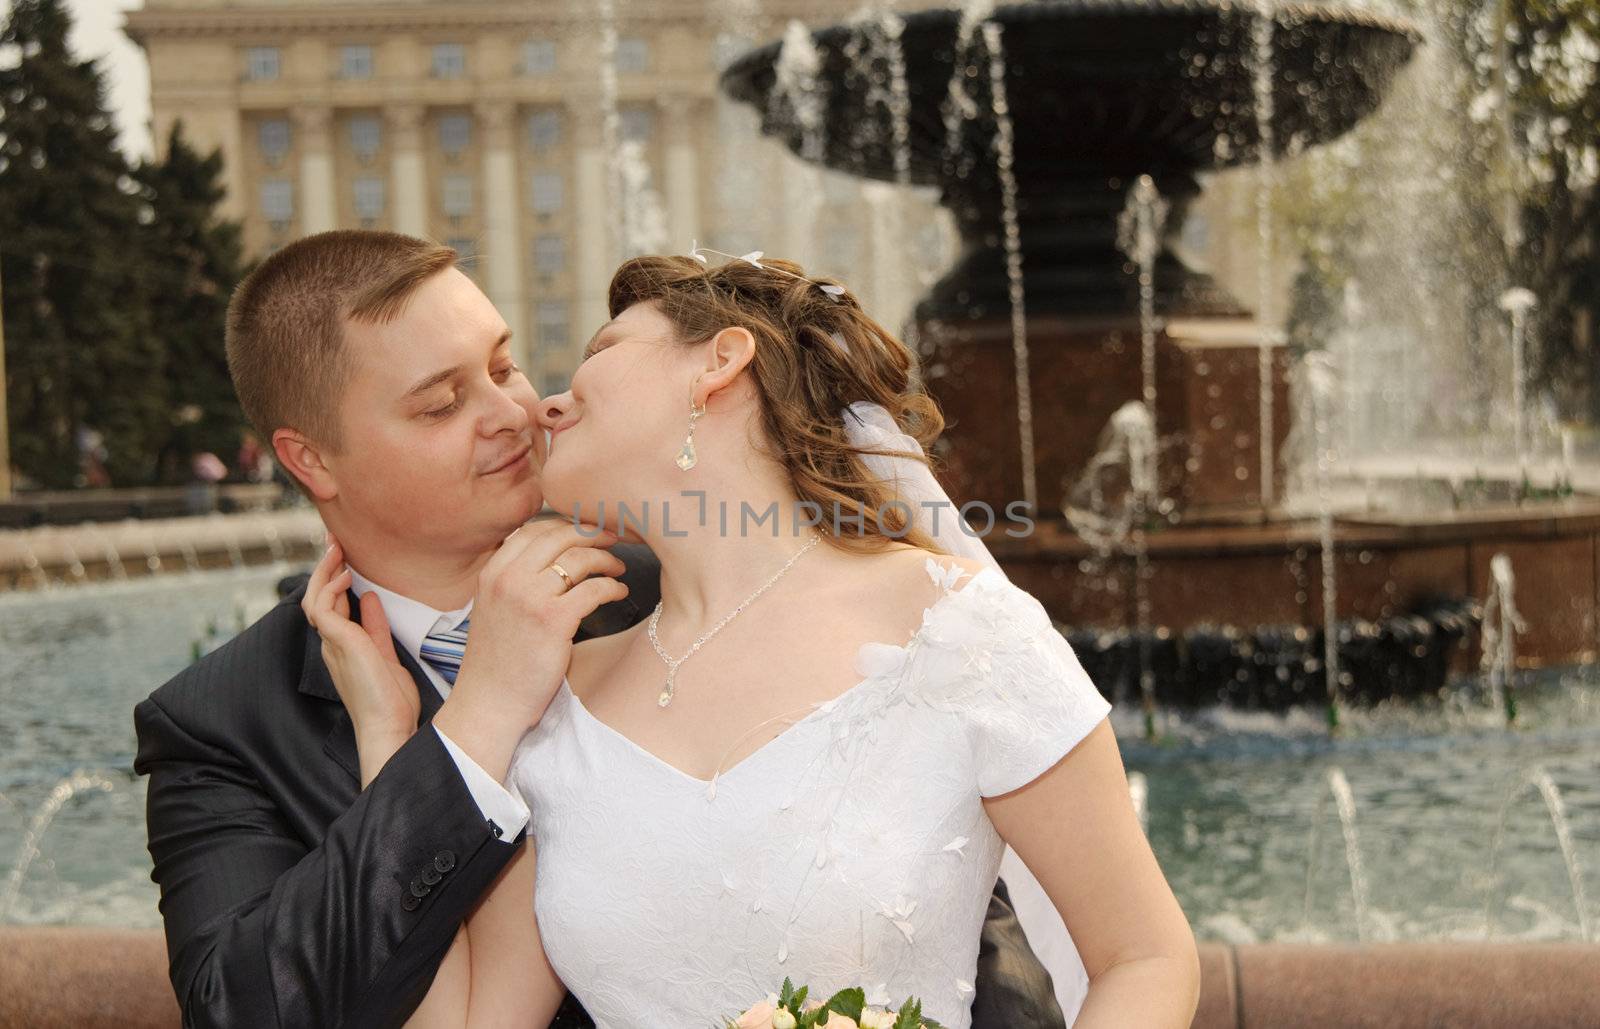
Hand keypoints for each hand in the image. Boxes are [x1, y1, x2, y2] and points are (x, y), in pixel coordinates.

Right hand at [302, 536, 420, 748]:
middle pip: (317, 598)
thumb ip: (375, 627)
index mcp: (343, 646)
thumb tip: (369, 599)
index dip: (334, 580)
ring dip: (324, 571)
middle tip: (335, 542)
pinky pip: (322, 608)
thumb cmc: (391, 701)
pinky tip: (347, 574)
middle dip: (325, 568)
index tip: (345, 556)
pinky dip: (331, 588)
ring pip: (314, 599)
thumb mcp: (386, 654)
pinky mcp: (339, 644)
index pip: (331, 606)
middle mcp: (332, 644)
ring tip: (337, 548)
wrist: (389, 728)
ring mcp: (332, 644)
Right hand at [454, 519, 627, 725]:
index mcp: (493, 572)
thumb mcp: (494, 607)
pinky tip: (619, 593)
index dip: (566, 526)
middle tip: (614, 539)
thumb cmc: (498, 660)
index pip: (534, 530)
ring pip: (579, 559)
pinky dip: (612, 587)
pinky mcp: (554, 621)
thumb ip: (514, 579)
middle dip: (592, 534)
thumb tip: (551, 554)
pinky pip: (594, 590)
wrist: (490, 702)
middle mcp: (508, 579)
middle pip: (559, 537)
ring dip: (606, 559)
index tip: (587, 532)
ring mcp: (530, 598)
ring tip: (618, 569)